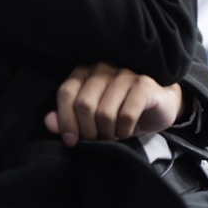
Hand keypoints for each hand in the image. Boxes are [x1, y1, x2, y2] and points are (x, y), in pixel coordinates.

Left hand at [45, 62, 183, 146]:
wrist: (159, 105)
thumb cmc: (120, 111)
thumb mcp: (92, 119)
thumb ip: (68, 118)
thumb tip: (48, 122)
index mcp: (85, 72)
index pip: (66, 93)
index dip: (65, 120)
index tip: (72, 141)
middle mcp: (103, 67)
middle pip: (84, 104)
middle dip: (89, 131)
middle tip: (98, 140)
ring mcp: (125, 73)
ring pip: (105, 112)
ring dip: (108, 133)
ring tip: (113, 136)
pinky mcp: (144, 83)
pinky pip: (126, 114)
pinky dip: (124, 130)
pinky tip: (126, 131)